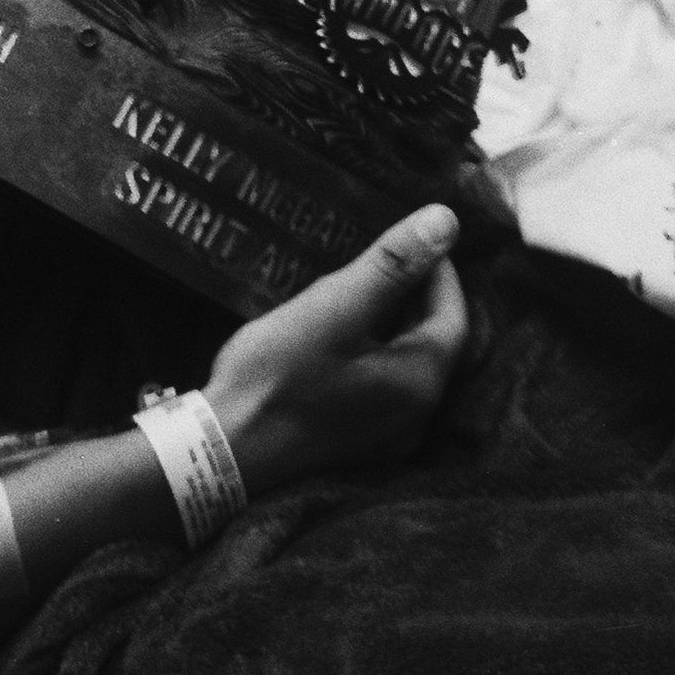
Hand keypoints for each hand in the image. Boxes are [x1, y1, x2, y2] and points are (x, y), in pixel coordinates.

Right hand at [200, 204, 469, 492]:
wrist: (220, 453)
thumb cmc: (276, 376)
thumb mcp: (334, 308)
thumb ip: (392, 266)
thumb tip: (447, 220)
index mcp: (421, 382)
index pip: (454, 316)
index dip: (440, 271)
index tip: (416, 237)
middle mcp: (416, 418)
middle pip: (432, 343)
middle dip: (415, 297)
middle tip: (384, 258)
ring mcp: (387, 440)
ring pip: (405, 367)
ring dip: (392, 327)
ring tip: (358, 291)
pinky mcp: (357, 448)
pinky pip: (382, 390)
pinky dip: (372, 356)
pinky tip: (339, 340)